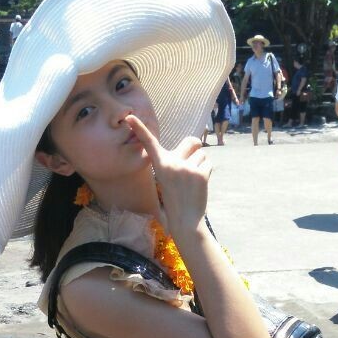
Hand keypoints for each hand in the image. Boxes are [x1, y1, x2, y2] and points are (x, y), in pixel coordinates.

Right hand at [124, 113, 210, 236]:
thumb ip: (175, 162)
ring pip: (202, 153)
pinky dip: (206, 171)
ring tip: (193, 180)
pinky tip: (199, 184)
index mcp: (160, 165)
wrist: (185, 221)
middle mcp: (171, 163)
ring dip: (200, 163)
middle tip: (191, 163)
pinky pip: (208, 163)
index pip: (149, 143)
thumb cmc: (176, 199)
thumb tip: (195, 143)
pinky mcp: (200, 174)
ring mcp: (186, 168)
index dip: (139, 129)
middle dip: (195, 146)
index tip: (130, 117)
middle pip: (191, 140)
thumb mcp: (167, 178)